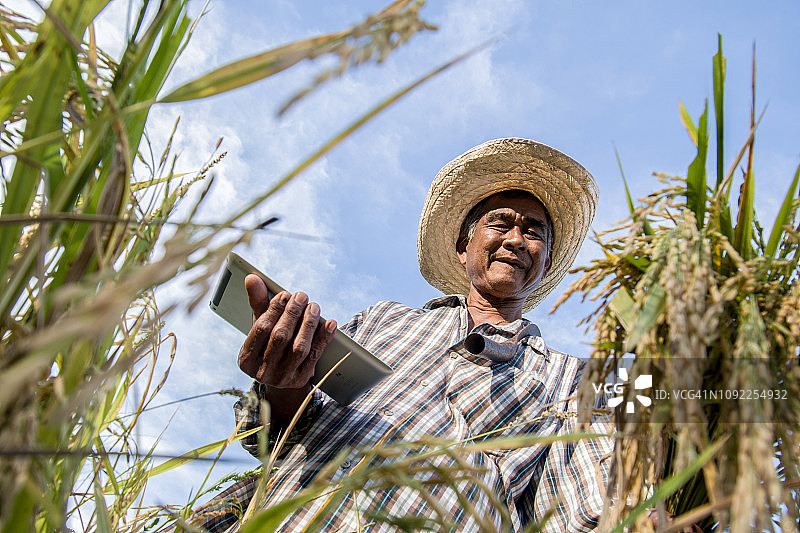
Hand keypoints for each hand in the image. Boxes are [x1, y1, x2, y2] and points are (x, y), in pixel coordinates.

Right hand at [238, 274, 337, 390]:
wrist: (281, 377)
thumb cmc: (269, 344)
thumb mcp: (261, 326)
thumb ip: (258, 302)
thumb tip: (252, 277)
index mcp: (247, 358)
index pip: (261, 329)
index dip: (273, 310)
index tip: (285, 294)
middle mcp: (263, 371)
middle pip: (280, 338)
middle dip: (292, 314)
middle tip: (302, 296)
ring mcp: (283, 378)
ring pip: (299, 348)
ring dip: (308, 324)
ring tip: (314, 307)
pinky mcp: (302, 380)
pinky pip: (315, 356)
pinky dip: (324, 338)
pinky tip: (330, 324)